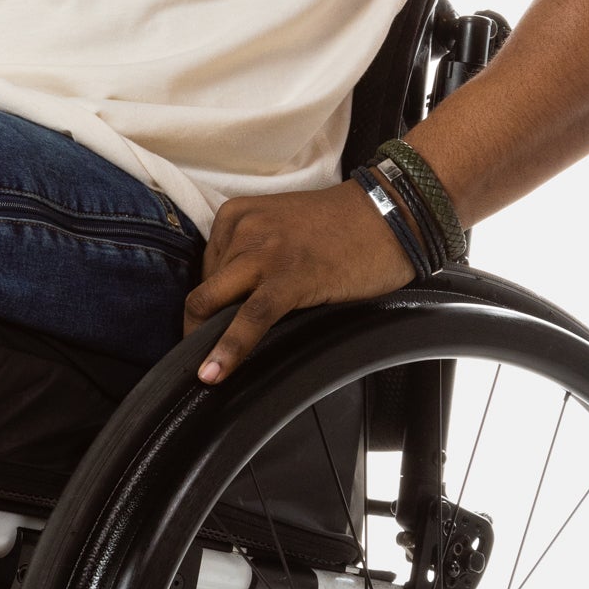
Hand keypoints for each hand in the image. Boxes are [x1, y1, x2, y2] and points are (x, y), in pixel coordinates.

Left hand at [184, 182, 413, 385]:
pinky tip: (215, 373)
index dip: (209, 302)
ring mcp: (265, 254)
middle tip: (201, 354)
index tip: (213, 326)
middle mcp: (244, 231)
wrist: (391, 214)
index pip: (206, 269)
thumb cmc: (342, 227)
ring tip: (203, 373)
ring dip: (203, 341)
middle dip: (196, 326)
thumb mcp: (280, 227)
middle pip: (204, 289)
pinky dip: (229, 348)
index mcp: (237, 216)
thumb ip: (253, 253)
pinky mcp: (290, 278)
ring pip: (215, 303)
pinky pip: (251, 318)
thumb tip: (232, 299)